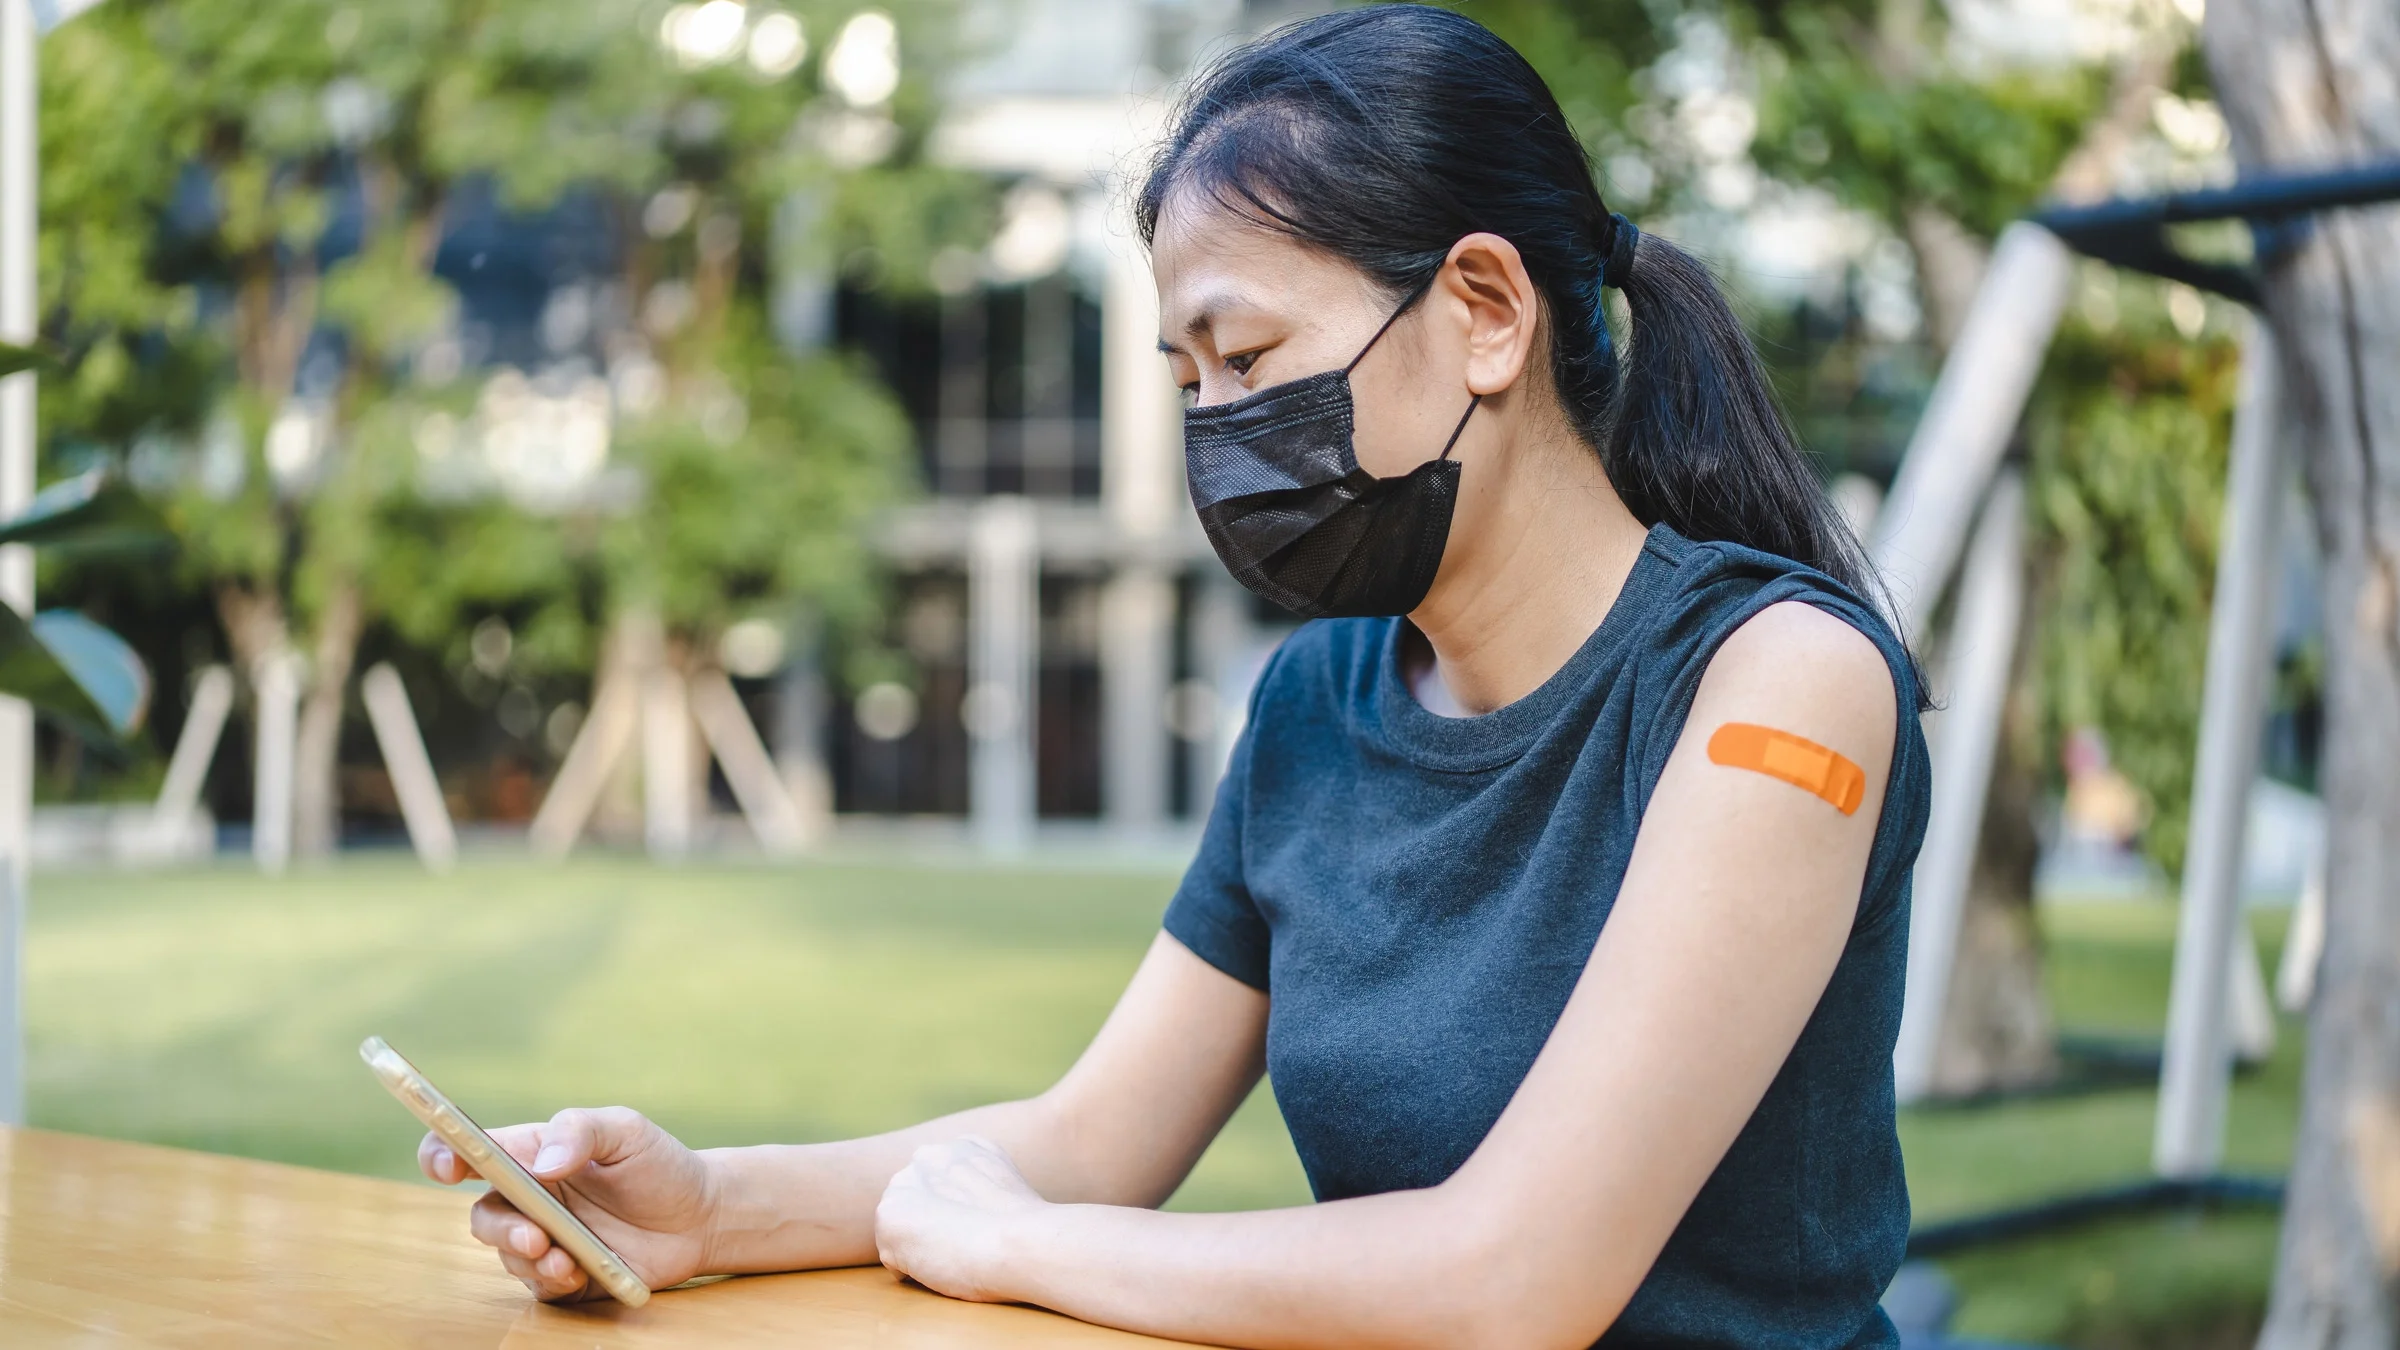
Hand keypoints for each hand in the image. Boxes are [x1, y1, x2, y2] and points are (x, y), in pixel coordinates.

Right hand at [419, 1106, 715, 1301]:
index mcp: (532, 1153)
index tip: (447, 1166)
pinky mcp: (562, 1274)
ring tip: (563, 1257)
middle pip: (483, 1214)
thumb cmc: (659, 1165)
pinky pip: (537, 1285)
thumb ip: (581, 1131)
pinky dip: (550, 1280)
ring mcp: (543, 1238)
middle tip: (533, 1234)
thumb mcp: (626, 1130)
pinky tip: (576, 1271)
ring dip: (528, 1258)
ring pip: (506, 1254)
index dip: (442, 1154)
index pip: (469, 1150)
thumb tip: (542, 1162)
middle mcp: (529, 1198)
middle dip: (500, 1226)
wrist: (701, 1217)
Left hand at [874, 1135, 1049, 1302]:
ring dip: (921, 1247)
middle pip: (916, 1202)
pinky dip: (912, 1269)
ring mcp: (906, 1183)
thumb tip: (964, 1211)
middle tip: (961, 1245)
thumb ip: (981, 1185)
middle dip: (930, 1225)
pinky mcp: (888, 1214)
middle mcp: (931, 1155)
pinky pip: (893, 1254)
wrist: (1018, 1243)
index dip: (955, 1211)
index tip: (975, 1227)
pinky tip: (941, 1265)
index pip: (942, 1181)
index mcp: (965, 1146)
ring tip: (954, 1255)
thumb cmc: (1024, 1231)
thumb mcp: (1011, 1189)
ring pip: (902, 1229)